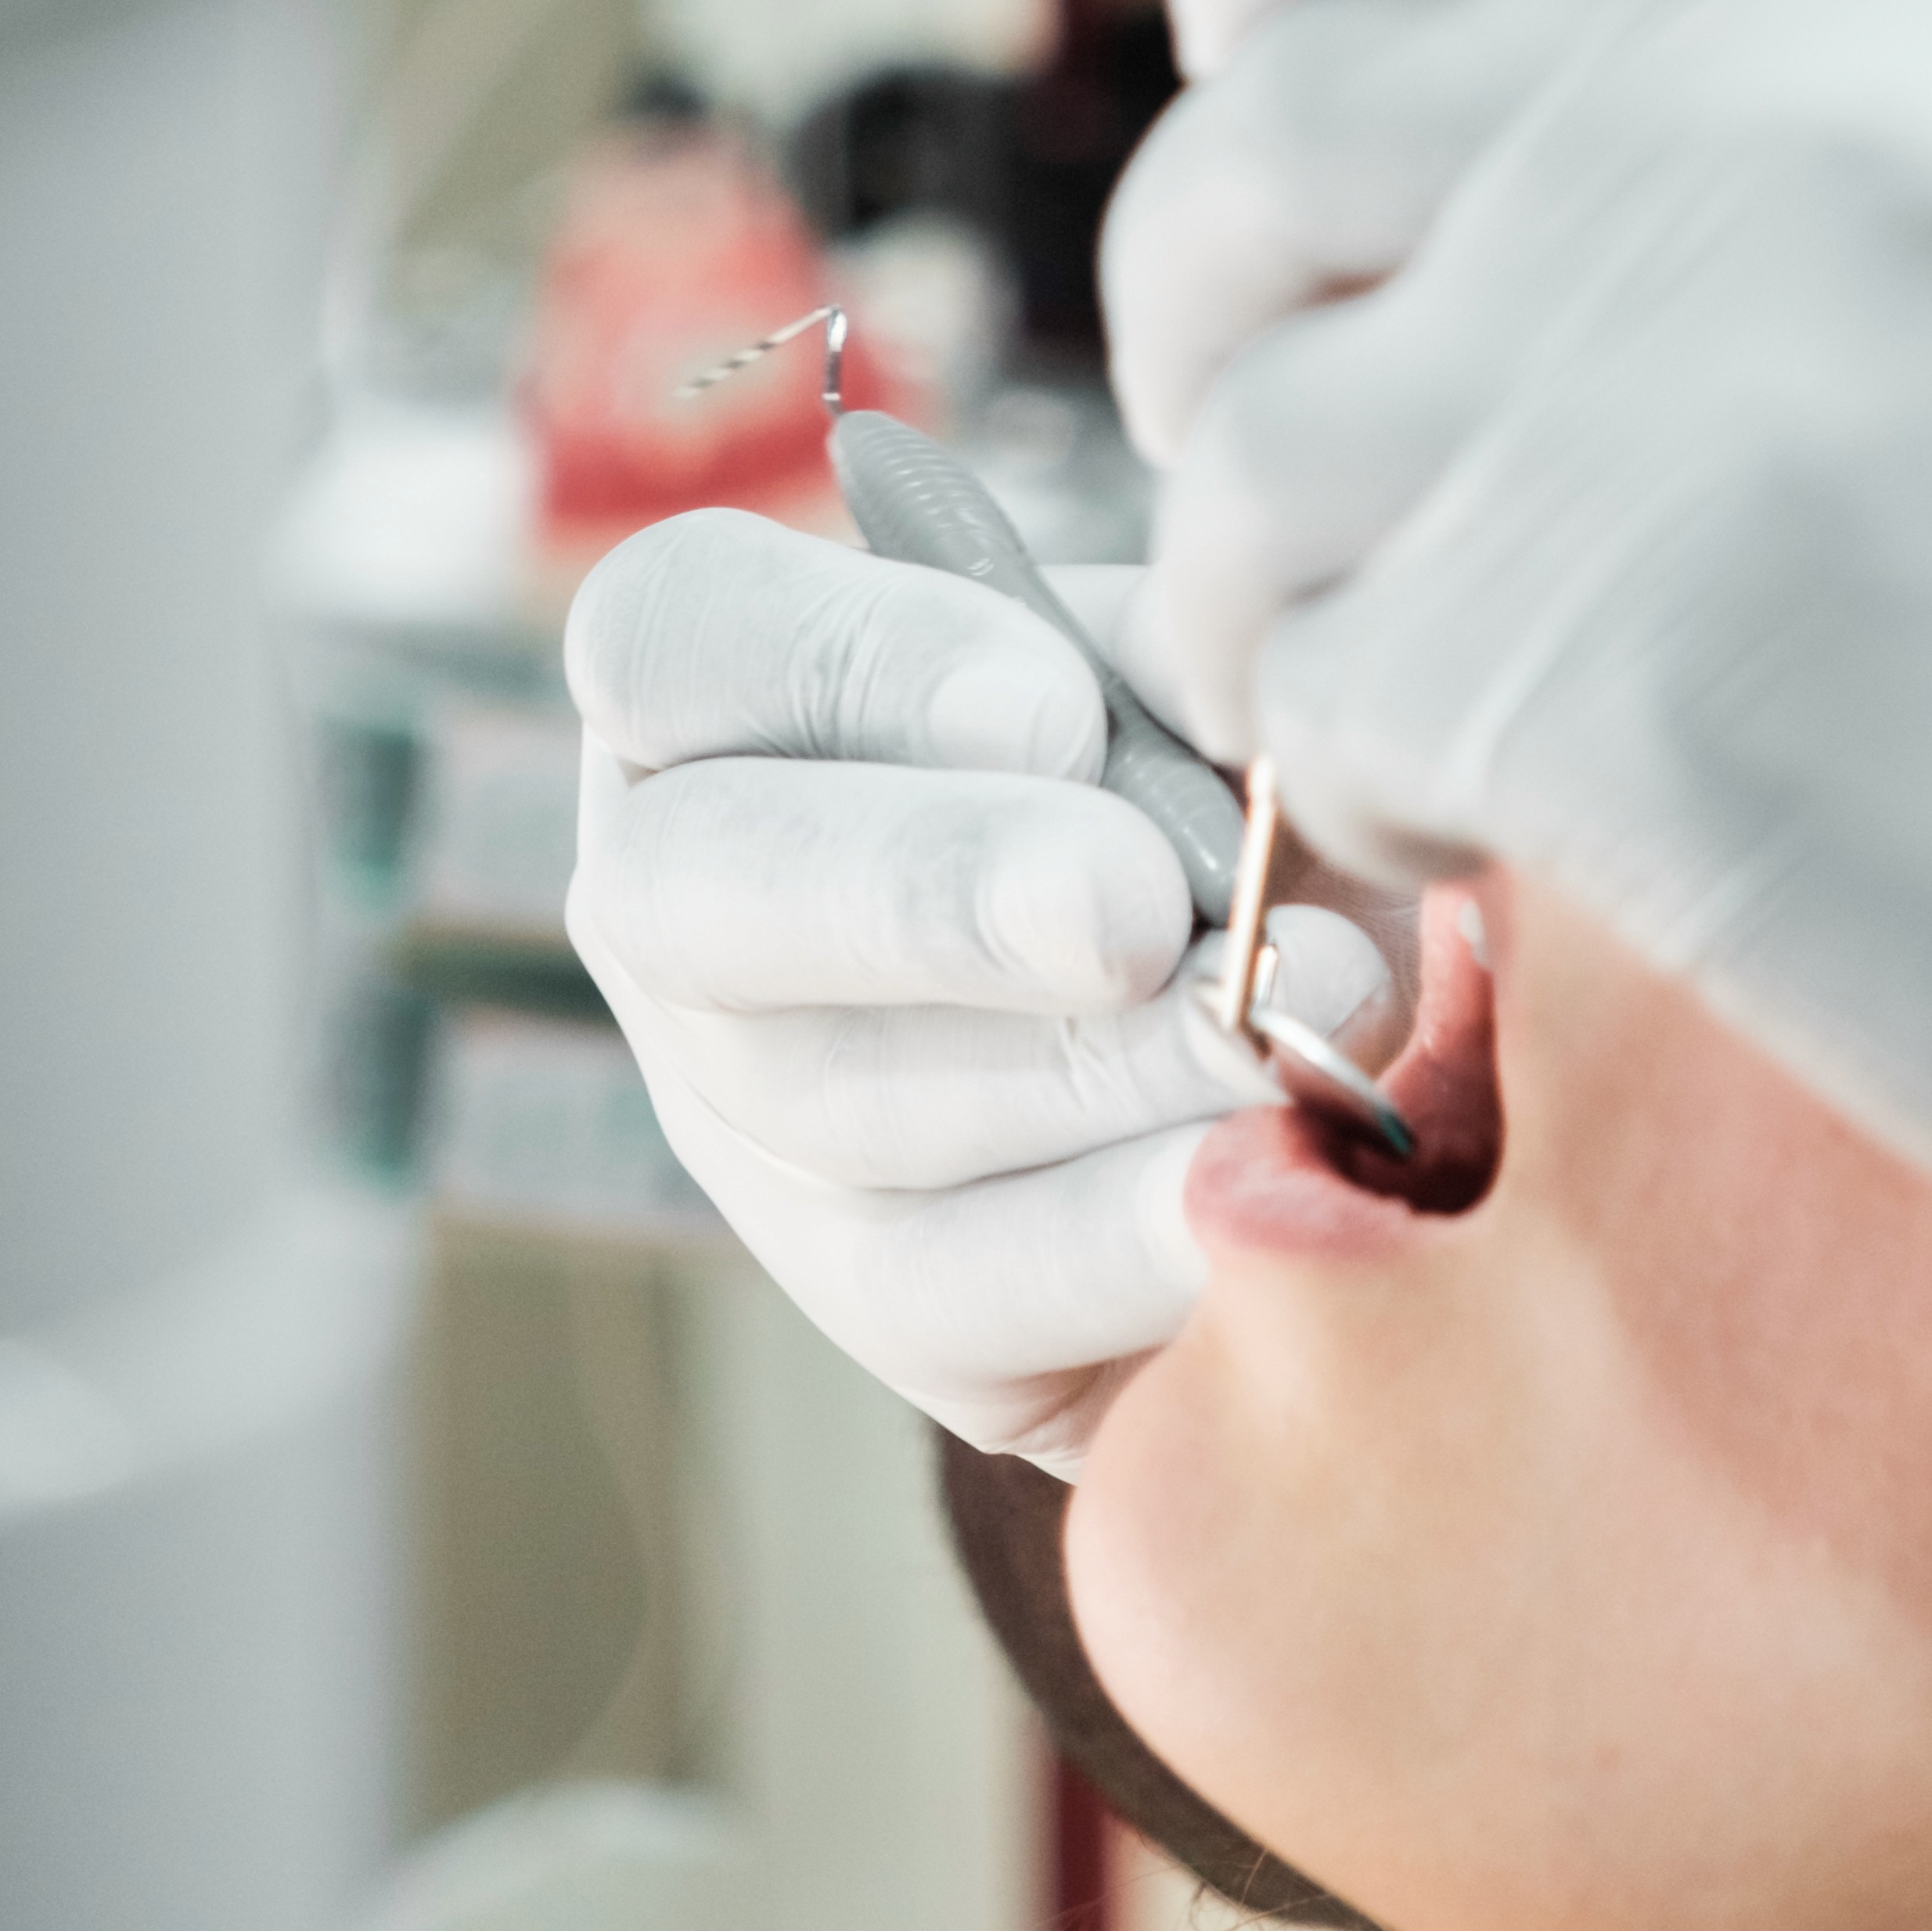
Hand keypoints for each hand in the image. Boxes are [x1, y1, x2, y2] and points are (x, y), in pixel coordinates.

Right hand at [564, 511, 1403, 1467]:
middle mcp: (676, 902)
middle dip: (929, 897)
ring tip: (1264, 1032)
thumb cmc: (1179, 765)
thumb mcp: (1170, 670)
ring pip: (839, 1111)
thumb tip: (1225, 692)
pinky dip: (1112, 1239)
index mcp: (715, 691)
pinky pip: (947, 1299)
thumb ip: (1168, 657)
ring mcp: (742, 1115)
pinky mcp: (868, 1288)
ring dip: (1076, 1075)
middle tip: (1134, 909)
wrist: (1265, 991)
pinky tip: (1247, 1174)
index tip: (1058, 708)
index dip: (853, 663)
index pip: (666, 631)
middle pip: (699, 890)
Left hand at [1107, 0, 1931, 1365]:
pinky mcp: (1630, 686)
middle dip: (1219, 295)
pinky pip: (1321, 686)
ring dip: (1270, 568)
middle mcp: (1742, 103)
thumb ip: (1822, 19)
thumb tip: (1503, 22)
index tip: (1274, 47)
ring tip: (1414, 655)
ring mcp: (1668, 390)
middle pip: (1260, 122)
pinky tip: (1498, 816)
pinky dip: (1356, 765)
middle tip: (1303, 423)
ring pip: (1243, 438)